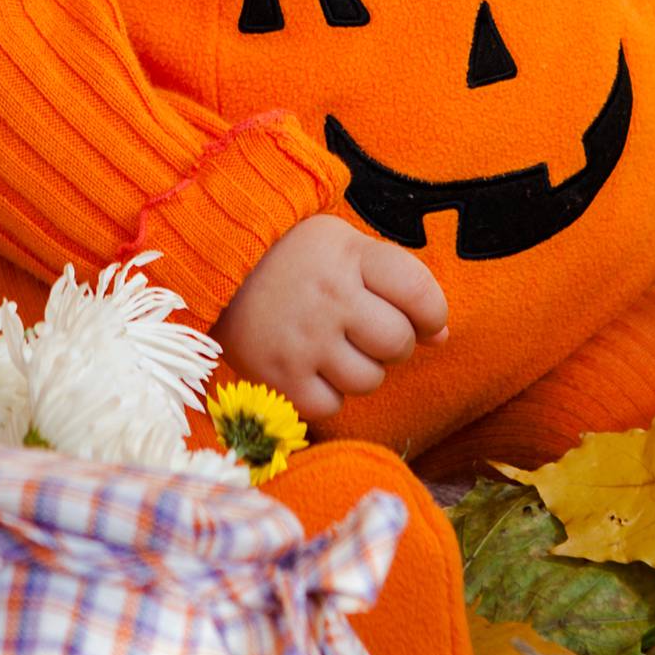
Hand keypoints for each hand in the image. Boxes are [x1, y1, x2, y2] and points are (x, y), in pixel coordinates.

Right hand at [212, 214, 447, 423]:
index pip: (421, 294)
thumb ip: (397, 284)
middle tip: (365, 331)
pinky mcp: (278, 377)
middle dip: (393, 343)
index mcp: (350, 256)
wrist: (213, 264)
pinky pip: (329, 407)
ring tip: (333, 346)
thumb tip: (441, 337)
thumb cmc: (294, 257)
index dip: (432, 315)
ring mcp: (303, 340)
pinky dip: (326, 394)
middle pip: (398, 343)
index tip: (423, 320)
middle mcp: (330, 297)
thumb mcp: (345, 247)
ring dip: (360, 370)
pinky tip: (310, 367)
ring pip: (368, 380)